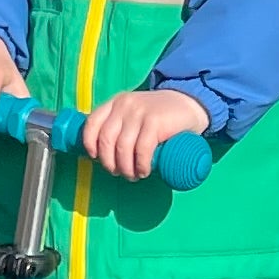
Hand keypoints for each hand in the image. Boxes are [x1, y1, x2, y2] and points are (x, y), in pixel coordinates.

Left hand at [78, 85, 209, 181]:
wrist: (188, 104)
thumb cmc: (159, 116)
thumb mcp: (134, 114)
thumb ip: (121, 125)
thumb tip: (104, 154)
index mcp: (115, 103)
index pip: (92, 123)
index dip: (90, 144)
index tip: (96, 158)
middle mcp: (124, 105)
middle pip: (106, 140)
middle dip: (109, 163)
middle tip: (119, 173)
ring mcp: (139, 112)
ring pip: (122, 148)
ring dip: (126, 168)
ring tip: (133, 175)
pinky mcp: (154, 121)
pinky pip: (141, 149)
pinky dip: (141, 165)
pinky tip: (144, 171)